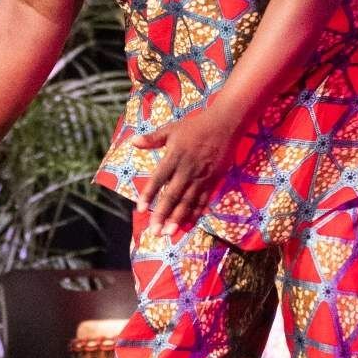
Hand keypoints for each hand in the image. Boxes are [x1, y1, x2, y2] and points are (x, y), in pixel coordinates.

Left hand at [133, 108, 236, 236]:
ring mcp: (202, 177)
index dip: (149, 194)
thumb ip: (153, 139)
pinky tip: (188, 225)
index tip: (140, 209)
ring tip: (169, 233)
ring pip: (188, 202)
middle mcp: (187, 170)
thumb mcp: (172, 129)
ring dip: (178, 218)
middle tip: (154, 231)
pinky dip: (196, 213)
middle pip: (173, 195)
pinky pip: (203, 200)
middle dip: (163, 214)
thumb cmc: (195, 126)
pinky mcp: (213, 181)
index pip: (159, 179)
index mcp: (174, 157)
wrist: (225, 125)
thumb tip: (133, 142)